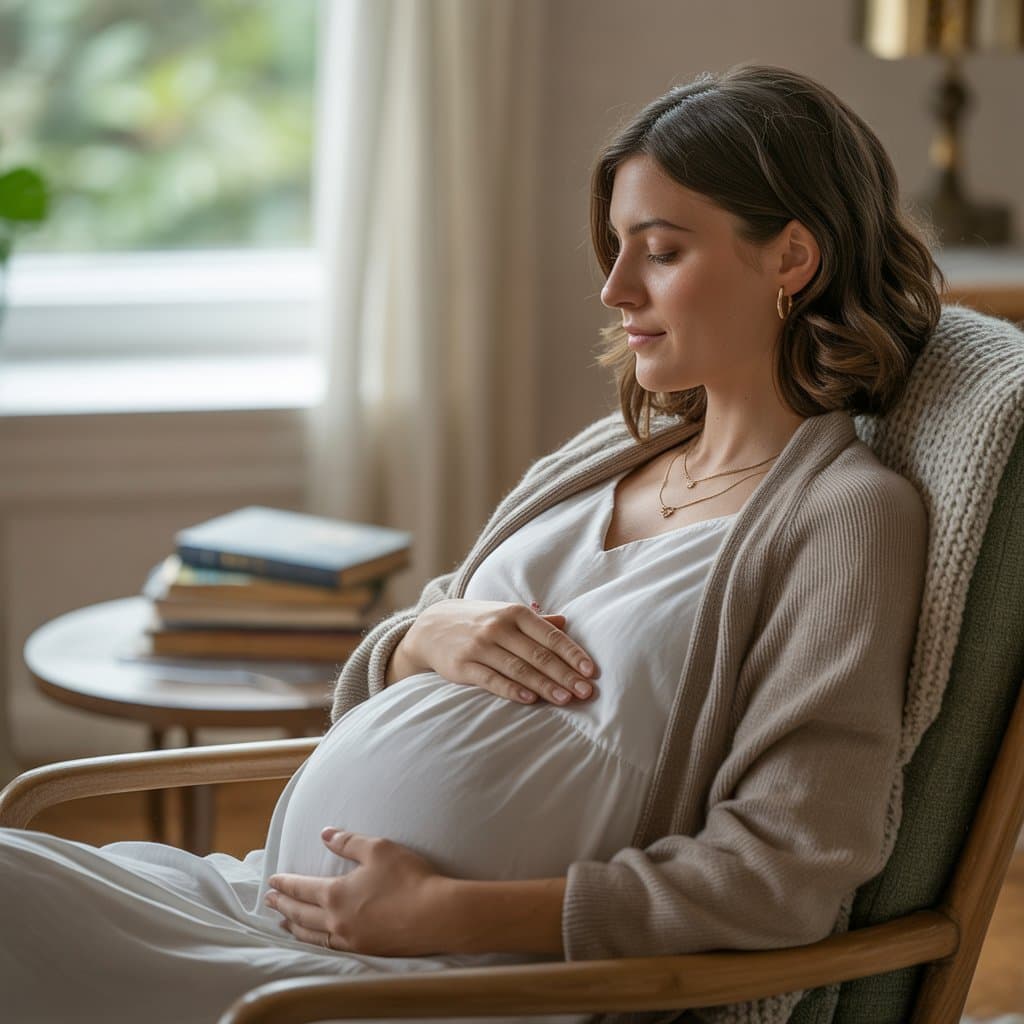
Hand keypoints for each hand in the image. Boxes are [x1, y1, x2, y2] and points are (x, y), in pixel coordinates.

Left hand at [265, 827, 453, 955]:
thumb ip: (348, 842)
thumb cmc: (408, 878)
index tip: (272, 880)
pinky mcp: (366, 950)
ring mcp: (350, 940)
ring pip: (312, 935)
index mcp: (336, 895)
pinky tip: (316, 939)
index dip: (285, 883)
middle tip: (269, 900)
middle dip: (283, 905)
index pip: (302, 888)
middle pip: (301, 914)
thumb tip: (325, 834)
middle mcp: (336, 921)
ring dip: (294, 927)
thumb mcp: (378, 849)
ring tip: (284, 922)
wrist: (436, 915)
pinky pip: (329, 948)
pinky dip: (314, 942)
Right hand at [404, 599, 598, 705]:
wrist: (431, 626)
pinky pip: (492, 680)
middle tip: (586, 692)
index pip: (550, 635)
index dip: (572, 654)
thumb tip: (566, 622)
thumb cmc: (478, 621)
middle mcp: (498, 627)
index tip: (591, 671)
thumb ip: (536, 621)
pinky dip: (512, 690)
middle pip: (538, 654)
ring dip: (544, 685)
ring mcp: (480, 647)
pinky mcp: (464, 665)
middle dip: (565, 674)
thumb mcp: (505, 614)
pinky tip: (530, 700)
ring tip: (566, 699)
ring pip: (518, 669)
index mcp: (514, 613)